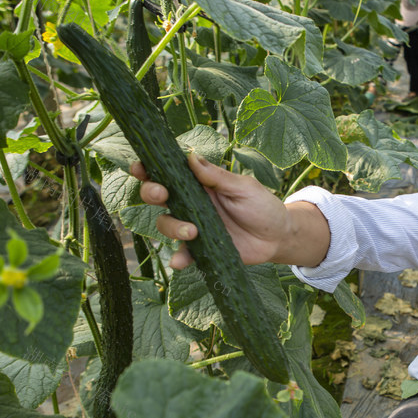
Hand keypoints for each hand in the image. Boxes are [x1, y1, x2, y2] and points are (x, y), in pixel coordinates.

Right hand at [134, 152, 291, 268]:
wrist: (277, 237)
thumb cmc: (262, 206)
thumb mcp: (243, 187)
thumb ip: (217, 176)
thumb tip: (190, 156)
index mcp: (198, 183)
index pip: (167, 173)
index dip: (148, 169)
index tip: (140, 168)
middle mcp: (191, 204)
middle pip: (157, 196)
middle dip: (151, 193)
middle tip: (162, 194)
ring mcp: (194, 227)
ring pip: (166, 224)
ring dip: (172, 226)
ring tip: (193, 231)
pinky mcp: (201, 250)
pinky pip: (184, 254)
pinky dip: (179, 258)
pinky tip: (180, 261)